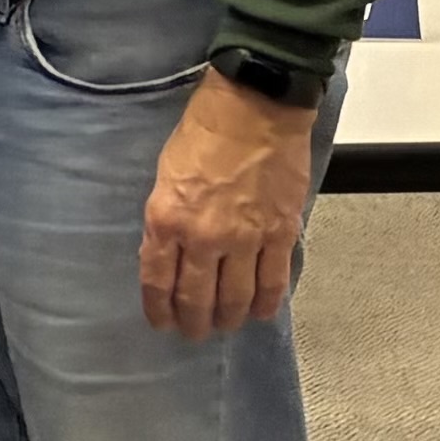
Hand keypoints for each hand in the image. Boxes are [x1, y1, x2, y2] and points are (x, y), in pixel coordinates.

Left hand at [138, 67, 320, 337]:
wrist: (255, 107)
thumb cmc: (202, 132)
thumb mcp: (165, 175)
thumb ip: (168, 217)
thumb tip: (172, 252)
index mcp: (167, 219)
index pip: (158, 281)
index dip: (160, 310)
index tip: (162, 323)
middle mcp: (204, 237)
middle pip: (197, 298)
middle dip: (194, 322)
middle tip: (194, 333)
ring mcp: (246, 239)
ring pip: (236, 297)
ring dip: (229, 318)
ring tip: (225, 325)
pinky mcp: (280, 234)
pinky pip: (273, 281)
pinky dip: (266, 303)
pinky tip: (260, 312)